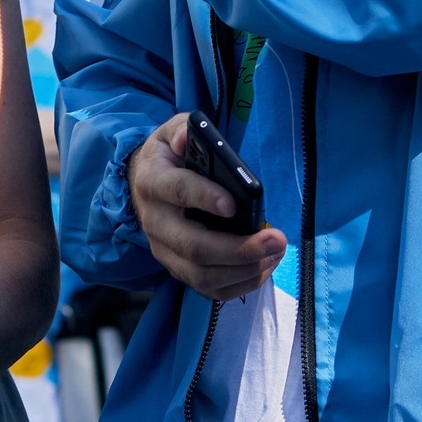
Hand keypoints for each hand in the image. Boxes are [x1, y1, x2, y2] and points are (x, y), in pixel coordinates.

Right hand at [128, 114, 286, 301]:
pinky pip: (210, 289)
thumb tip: (188, 136)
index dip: (204, 198)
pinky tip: (265, 266)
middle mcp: (156, 223)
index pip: (177, 191)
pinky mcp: (179, 269)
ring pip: (203, 275)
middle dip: (239, 250)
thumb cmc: (169, 158)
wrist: (144, 186)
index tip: (234, 205)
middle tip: (275, 240)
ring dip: (246, 270)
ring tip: (276, 252)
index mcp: (154, 183)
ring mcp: (166, 251)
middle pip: (194, 247)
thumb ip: (181, 131)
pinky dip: (242, 284)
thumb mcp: (170, 135)